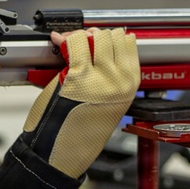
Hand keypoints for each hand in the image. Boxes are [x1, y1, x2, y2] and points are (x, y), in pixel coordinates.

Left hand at [21, 28, 139, 177]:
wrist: (63, 153)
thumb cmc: (81, 131)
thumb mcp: (107, 101)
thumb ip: (109, 74)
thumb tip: (97, 43)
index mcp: (130, 85)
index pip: (128, 42)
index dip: (110, 37)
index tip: (97, 41)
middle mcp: (119, 80)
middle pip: (111, 36)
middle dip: (93, 35)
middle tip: (80, 43)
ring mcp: (100, 78)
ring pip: (93, 36)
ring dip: (79, 36)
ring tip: (69, 45)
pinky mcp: (77, 77)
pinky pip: (74, 43)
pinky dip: (64, 40)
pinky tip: (58, 43)